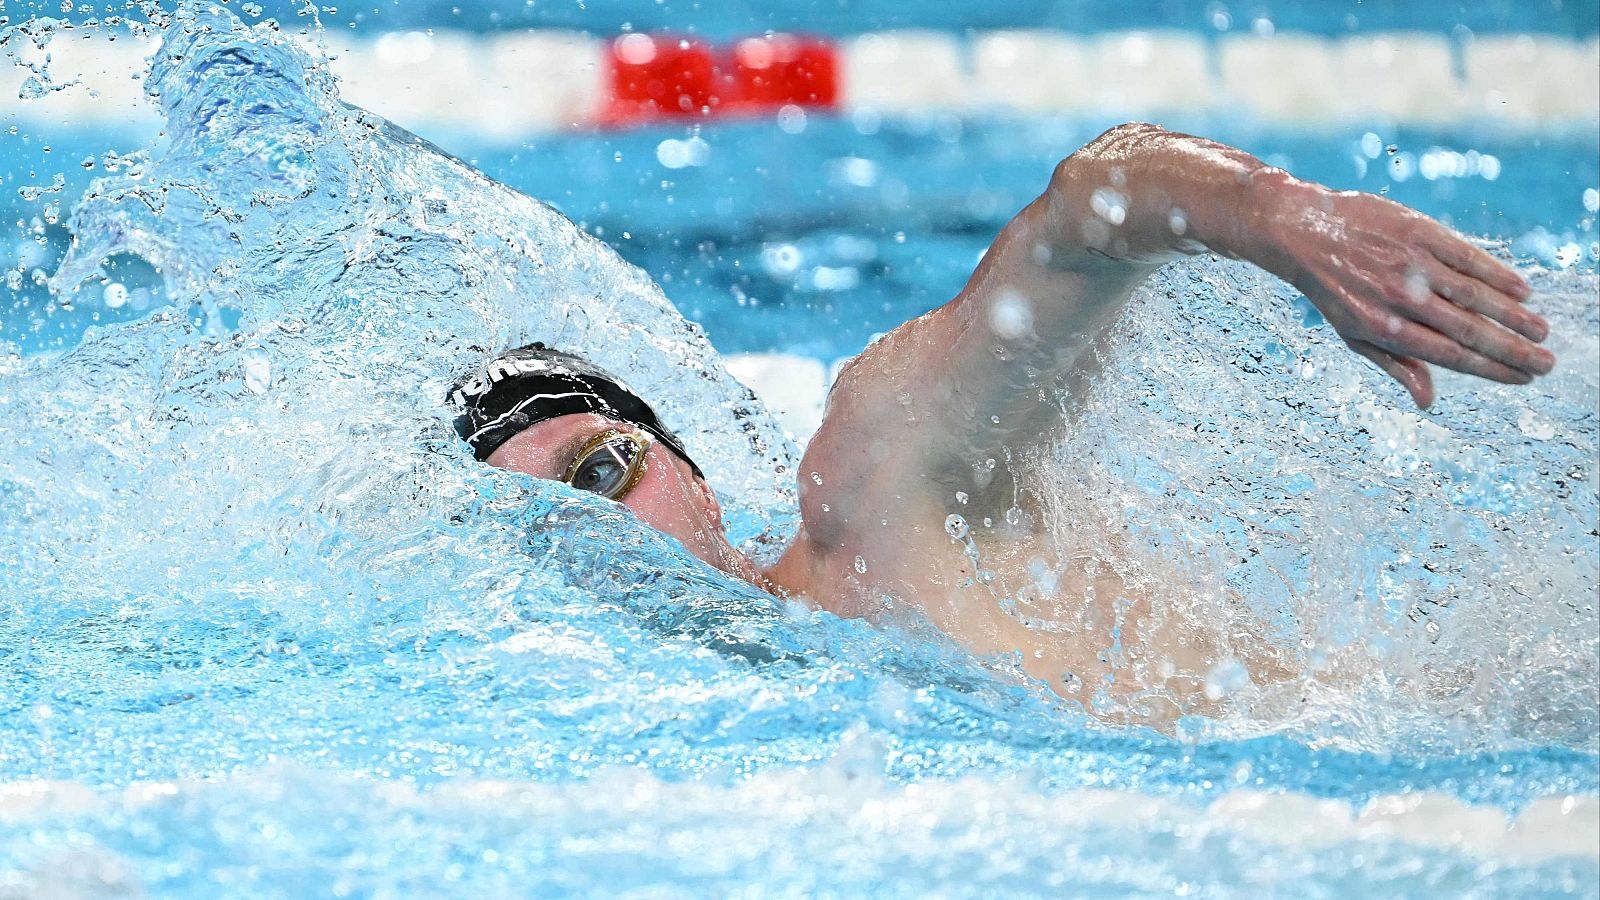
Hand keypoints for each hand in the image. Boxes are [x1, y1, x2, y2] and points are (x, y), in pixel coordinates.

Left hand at [1248, 172, 1552, 407]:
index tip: (1522, 379)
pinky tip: (1523, 290)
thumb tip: (1427, 402)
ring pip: (1475, 294)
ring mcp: (1412, 264)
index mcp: (1384, 328)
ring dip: (1514, 314)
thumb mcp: (1353, 334)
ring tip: (1542, 332)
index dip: (1490, 369)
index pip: (1450, 356)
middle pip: (1469, 330)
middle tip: (1546, 364)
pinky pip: (1467, 255)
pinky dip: (1497, 273)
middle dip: (1512, 350)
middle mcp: (1401, 298)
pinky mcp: (1420, 232)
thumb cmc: (1333, 290)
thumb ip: (1395, 365)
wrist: (1305, 232)